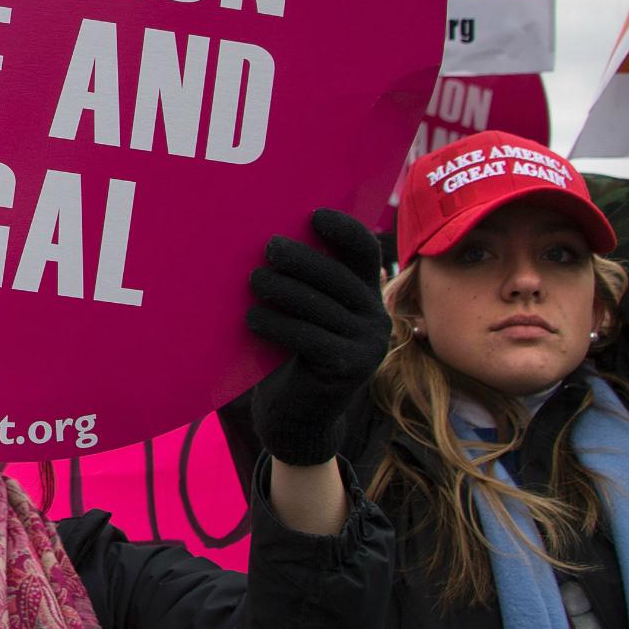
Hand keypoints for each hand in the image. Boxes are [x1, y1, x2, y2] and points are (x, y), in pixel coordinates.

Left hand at [247, 209, 389, 467]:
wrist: (298, 413)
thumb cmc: (291, 349)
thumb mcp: (303, 310)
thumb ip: (302, 280)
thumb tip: (268, 237)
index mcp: (366, 293)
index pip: (363, 251)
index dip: (343, 229)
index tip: (313, 215)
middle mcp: (375, 316)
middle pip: (336, 275)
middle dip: (300, 258)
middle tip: (268, 250)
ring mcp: (367, 344)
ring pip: (319, 306)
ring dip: (282, 289)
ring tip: (254, 282)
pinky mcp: (350, 369)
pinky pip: (309, 337)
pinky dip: (277, 324)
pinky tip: (253, 320)